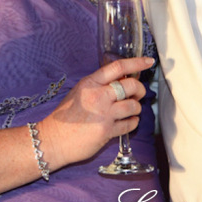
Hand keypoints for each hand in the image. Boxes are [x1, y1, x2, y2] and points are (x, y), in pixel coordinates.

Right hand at [38, 56, 153, 169]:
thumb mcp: (80, 92)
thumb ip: (99, 85)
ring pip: (133, 106)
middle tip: (137, 94)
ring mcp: (103, 114)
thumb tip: (123, 80)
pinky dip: (133, 123)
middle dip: (139, 90)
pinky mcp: (106, 132)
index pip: (118, 67)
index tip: (148, 61)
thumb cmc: (66, 116)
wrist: (53, 139)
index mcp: (90, 83)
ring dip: (136, 108)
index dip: (136, 63)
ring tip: (130, 110)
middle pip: (131, 86)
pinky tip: (128, 122)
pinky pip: (130, 124)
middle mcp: (97, 96)